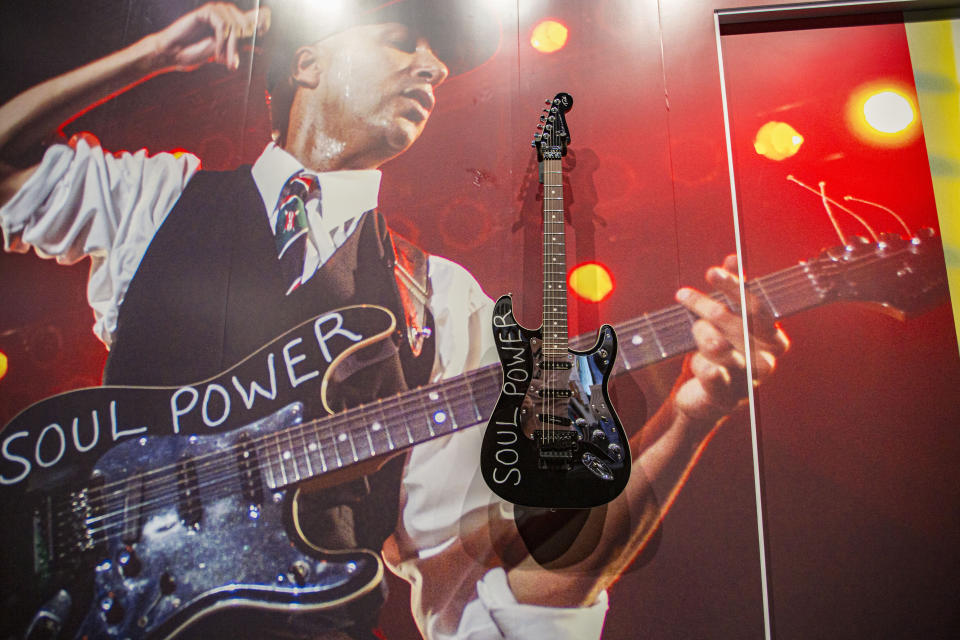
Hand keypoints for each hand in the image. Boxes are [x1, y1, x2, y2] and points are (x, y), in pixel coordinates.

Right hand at [150, 3, 270, 71]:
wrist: (175, 52)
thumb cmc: (198, 51)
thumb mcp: (225, 50)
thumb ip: (240, 45)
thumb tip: (261, 47)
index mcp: (235, 20)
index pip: (259, 15)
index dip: (264, 24)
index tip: (262, 37)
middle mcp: (228, 12)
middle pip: (247, 26)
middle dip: (240, 48)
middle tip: (232, 64)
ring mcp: (218, 10)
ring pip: (235, 28)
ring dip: (231, 48)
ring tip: (224, 61)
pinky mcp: (208, 11)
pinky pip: (223, 26)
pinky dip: (221, 43)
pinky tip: (214, 54)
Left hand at [673, 255, 789, 421]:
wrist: (708, 397)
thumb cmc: (723, 352)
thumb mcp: (729, 320)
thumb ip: (735, 291)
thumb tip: (733, 259)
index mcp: (775, 341)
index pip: (757, 308)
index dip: (733, 288)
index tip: (711, 272)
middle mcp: (766, 361)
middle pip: (733, 323)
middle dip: (706, 306)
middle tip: (684, 295)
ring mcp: (748, 382)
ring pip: (718, 345)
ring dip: (701, 334)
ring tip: (697, 334)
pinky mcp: (727, 398)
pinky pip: (710, 373)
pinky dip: (701, 365)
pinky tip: (699, 364)